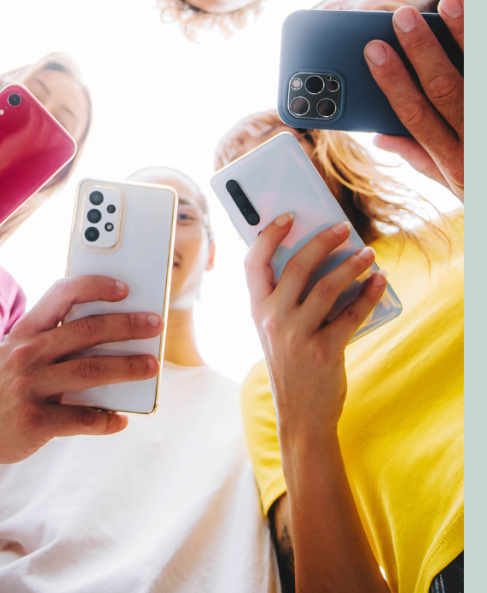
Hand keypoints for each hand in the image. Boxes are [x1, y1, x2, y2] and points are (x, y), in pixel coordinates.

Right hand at [0, 275, 163, 466]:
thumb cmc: (10, 383)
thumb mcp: (20, 350)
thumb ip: (55, 335)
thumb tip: (114, 326)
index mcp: (26, 329)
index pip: (63, 293)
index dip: (96, 286)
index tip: (125, 288)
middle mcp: (26, 353)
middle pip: (86, 331)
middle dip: (127, 326)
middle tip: (155, 325)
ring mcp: (29, 387)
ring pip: (90, 371)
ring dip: (127, 368)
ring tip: (151, 366)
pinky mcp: (34, 422)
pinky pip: (81, 419)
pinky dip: (106, 419)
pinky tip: (121, 419)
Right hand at [245, 216, 386, 436]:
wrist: (301, 415)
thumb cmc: (290, 364)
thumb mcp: (274, 329)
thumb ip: (284, 297)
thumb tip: (318, 256)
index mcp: (257, 309)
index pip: (254, 262)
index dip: (269, 235)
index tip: (289, 217)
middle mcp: (272, 319)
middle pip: (297, 266)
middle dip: (323, 241)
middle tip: (343, 228)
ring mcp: (297, 335)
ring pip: (328, 286)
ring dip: (352, 265)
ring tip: (368, 254)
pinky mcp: (324, 351)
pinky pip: (351, 314)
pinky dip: (368, 294)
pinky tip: (378, 282)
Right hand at [364, 0, 463, 200]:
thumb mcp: (455, 186)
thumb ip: (419, 158)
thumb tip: (380, 137)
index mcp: (452, 161)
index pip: (413, 113)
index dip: (392, 80)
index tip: (374, 50)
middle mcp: (477, 142)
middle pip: (444, 88)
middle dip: (421, 49)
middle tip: (403, 17)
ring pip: (477, 75)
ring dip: (463, 37)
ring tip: (449, 4)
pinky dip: (486, 45)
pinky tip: (479, 19)